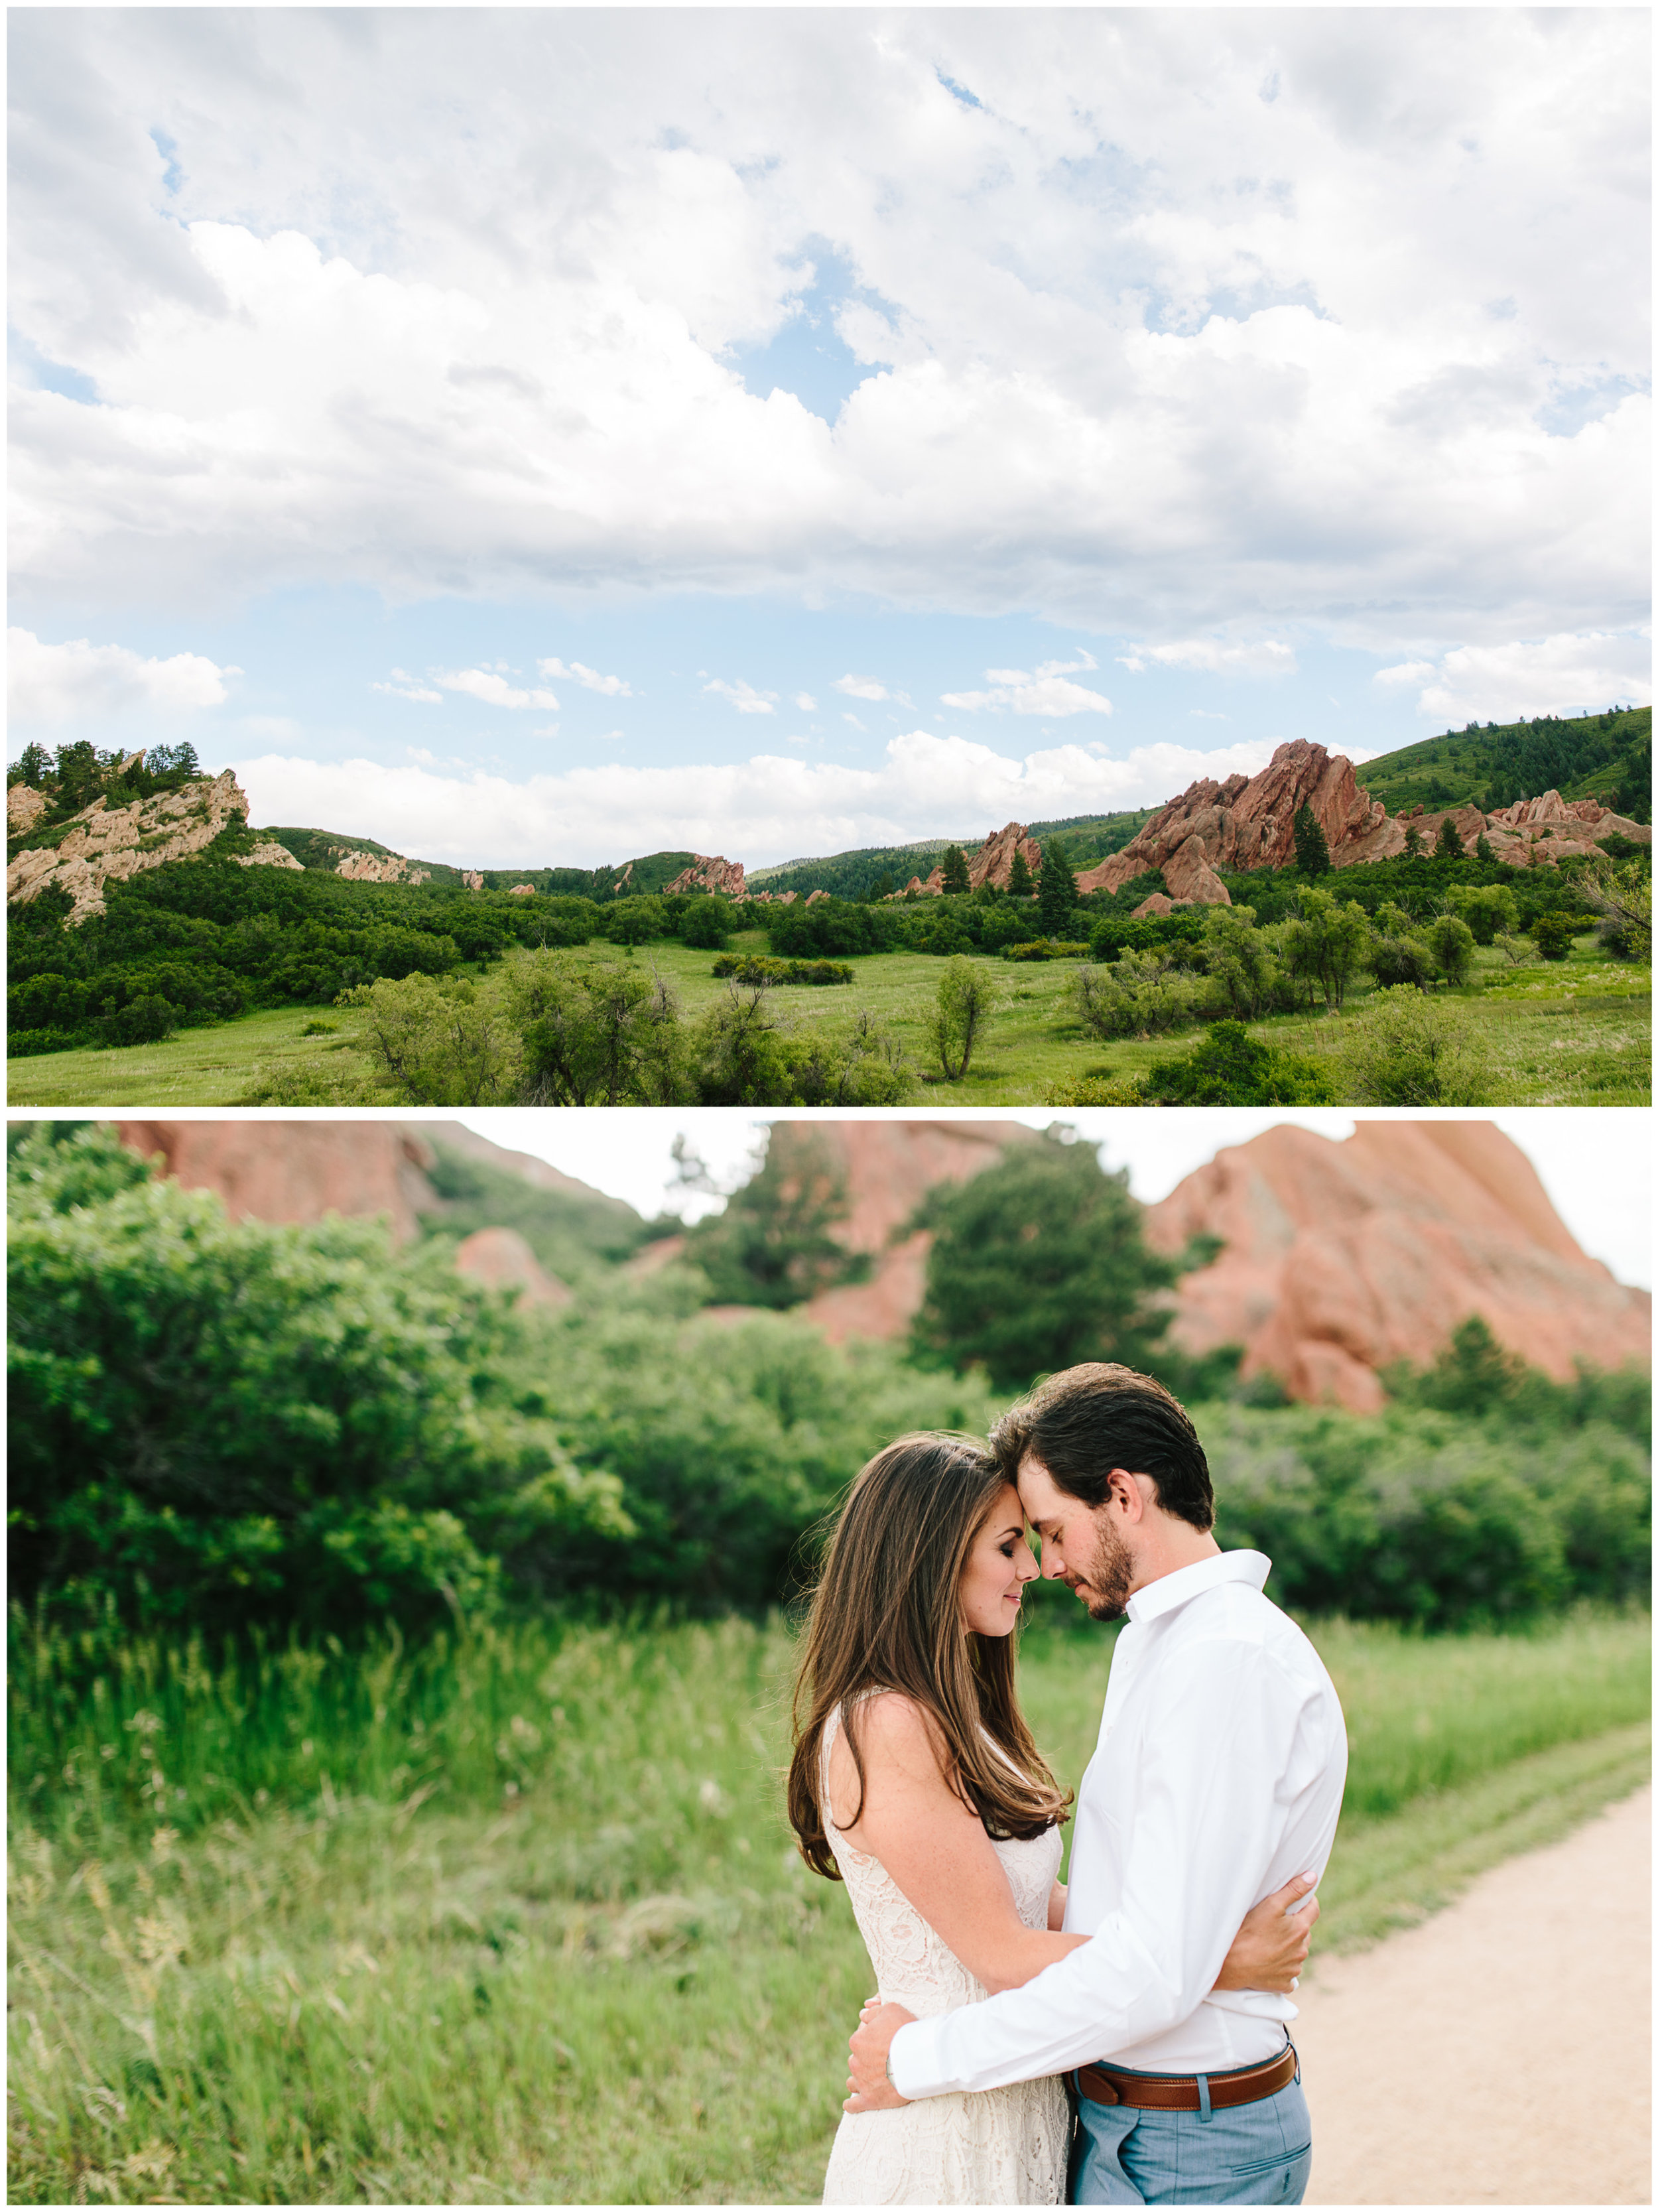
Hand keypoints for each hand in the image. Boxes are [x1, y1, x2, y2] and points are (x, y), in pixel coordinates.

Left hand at [845, 1998, 915, 2110]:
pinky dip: (852, 2105)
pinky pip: (854, 2105)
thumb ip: (873, 2012)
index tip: (883, 2043)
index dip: (872, 2041)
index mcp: (857, 2041)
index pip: (859, 2040)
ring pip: (853, 2082)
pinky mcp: (870, 2100)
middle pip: (857, 2061)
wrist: (918, 2058)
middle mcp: (855, 2061)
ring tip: (871, 2081)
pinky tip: (850, 2104)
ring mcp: (862, 2082)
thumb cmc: (905, 2031)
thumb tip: (862, 2014)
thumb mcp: (890, 2009)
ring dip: (859, 2081)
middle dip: (866, 2061)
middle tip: (882, 2061)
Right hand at [1212, 1873, 1318, 1993]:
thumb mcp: (1271, 1905)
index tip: (1297, 1899)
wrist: (1232, 1964)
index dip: (1307, 1901)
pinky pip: (1289, 1972)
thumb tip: (1312, 1877)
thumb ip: (1293, 1890)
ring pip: (1297, 1952)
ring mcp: (1294, 1969)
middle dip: (1295, 1925)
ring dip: (1289, 1945)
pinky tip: (1268, 1960)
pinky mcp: (1284, 1983)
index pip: (1314, 1910)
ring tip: (1268, 1941)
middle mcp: (1301, 1950)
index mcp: (1300, 1929)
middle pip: (1304, 1932)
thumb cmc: (1250, 1931)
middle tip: (1275, 1922)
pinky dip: (1282, 1966)